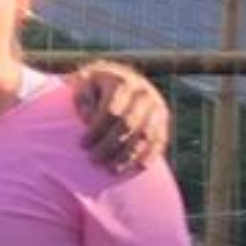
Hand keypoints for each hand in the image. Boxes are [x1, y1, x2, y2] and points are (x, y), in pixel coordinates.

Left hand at [68, 58, 172, 174]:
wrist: (118, 76)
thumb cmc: (95, 86)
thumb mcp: (84, 86)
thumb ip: (84, 100)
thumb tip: (89, 120)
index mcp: (122, 82)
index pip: (111, 111)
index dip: (97, 130)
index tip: (82, 145)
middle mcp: (143, 93)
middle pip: (128, 124)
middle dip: (110, 145)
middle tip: (94, 159)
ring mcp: (156, 105)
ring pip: (145, 134)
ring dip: (129, 154)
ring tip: (112, 169)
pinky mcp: (163, 117)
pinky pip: (160, 138)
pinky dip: (151, 154)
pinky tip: (140, 167)